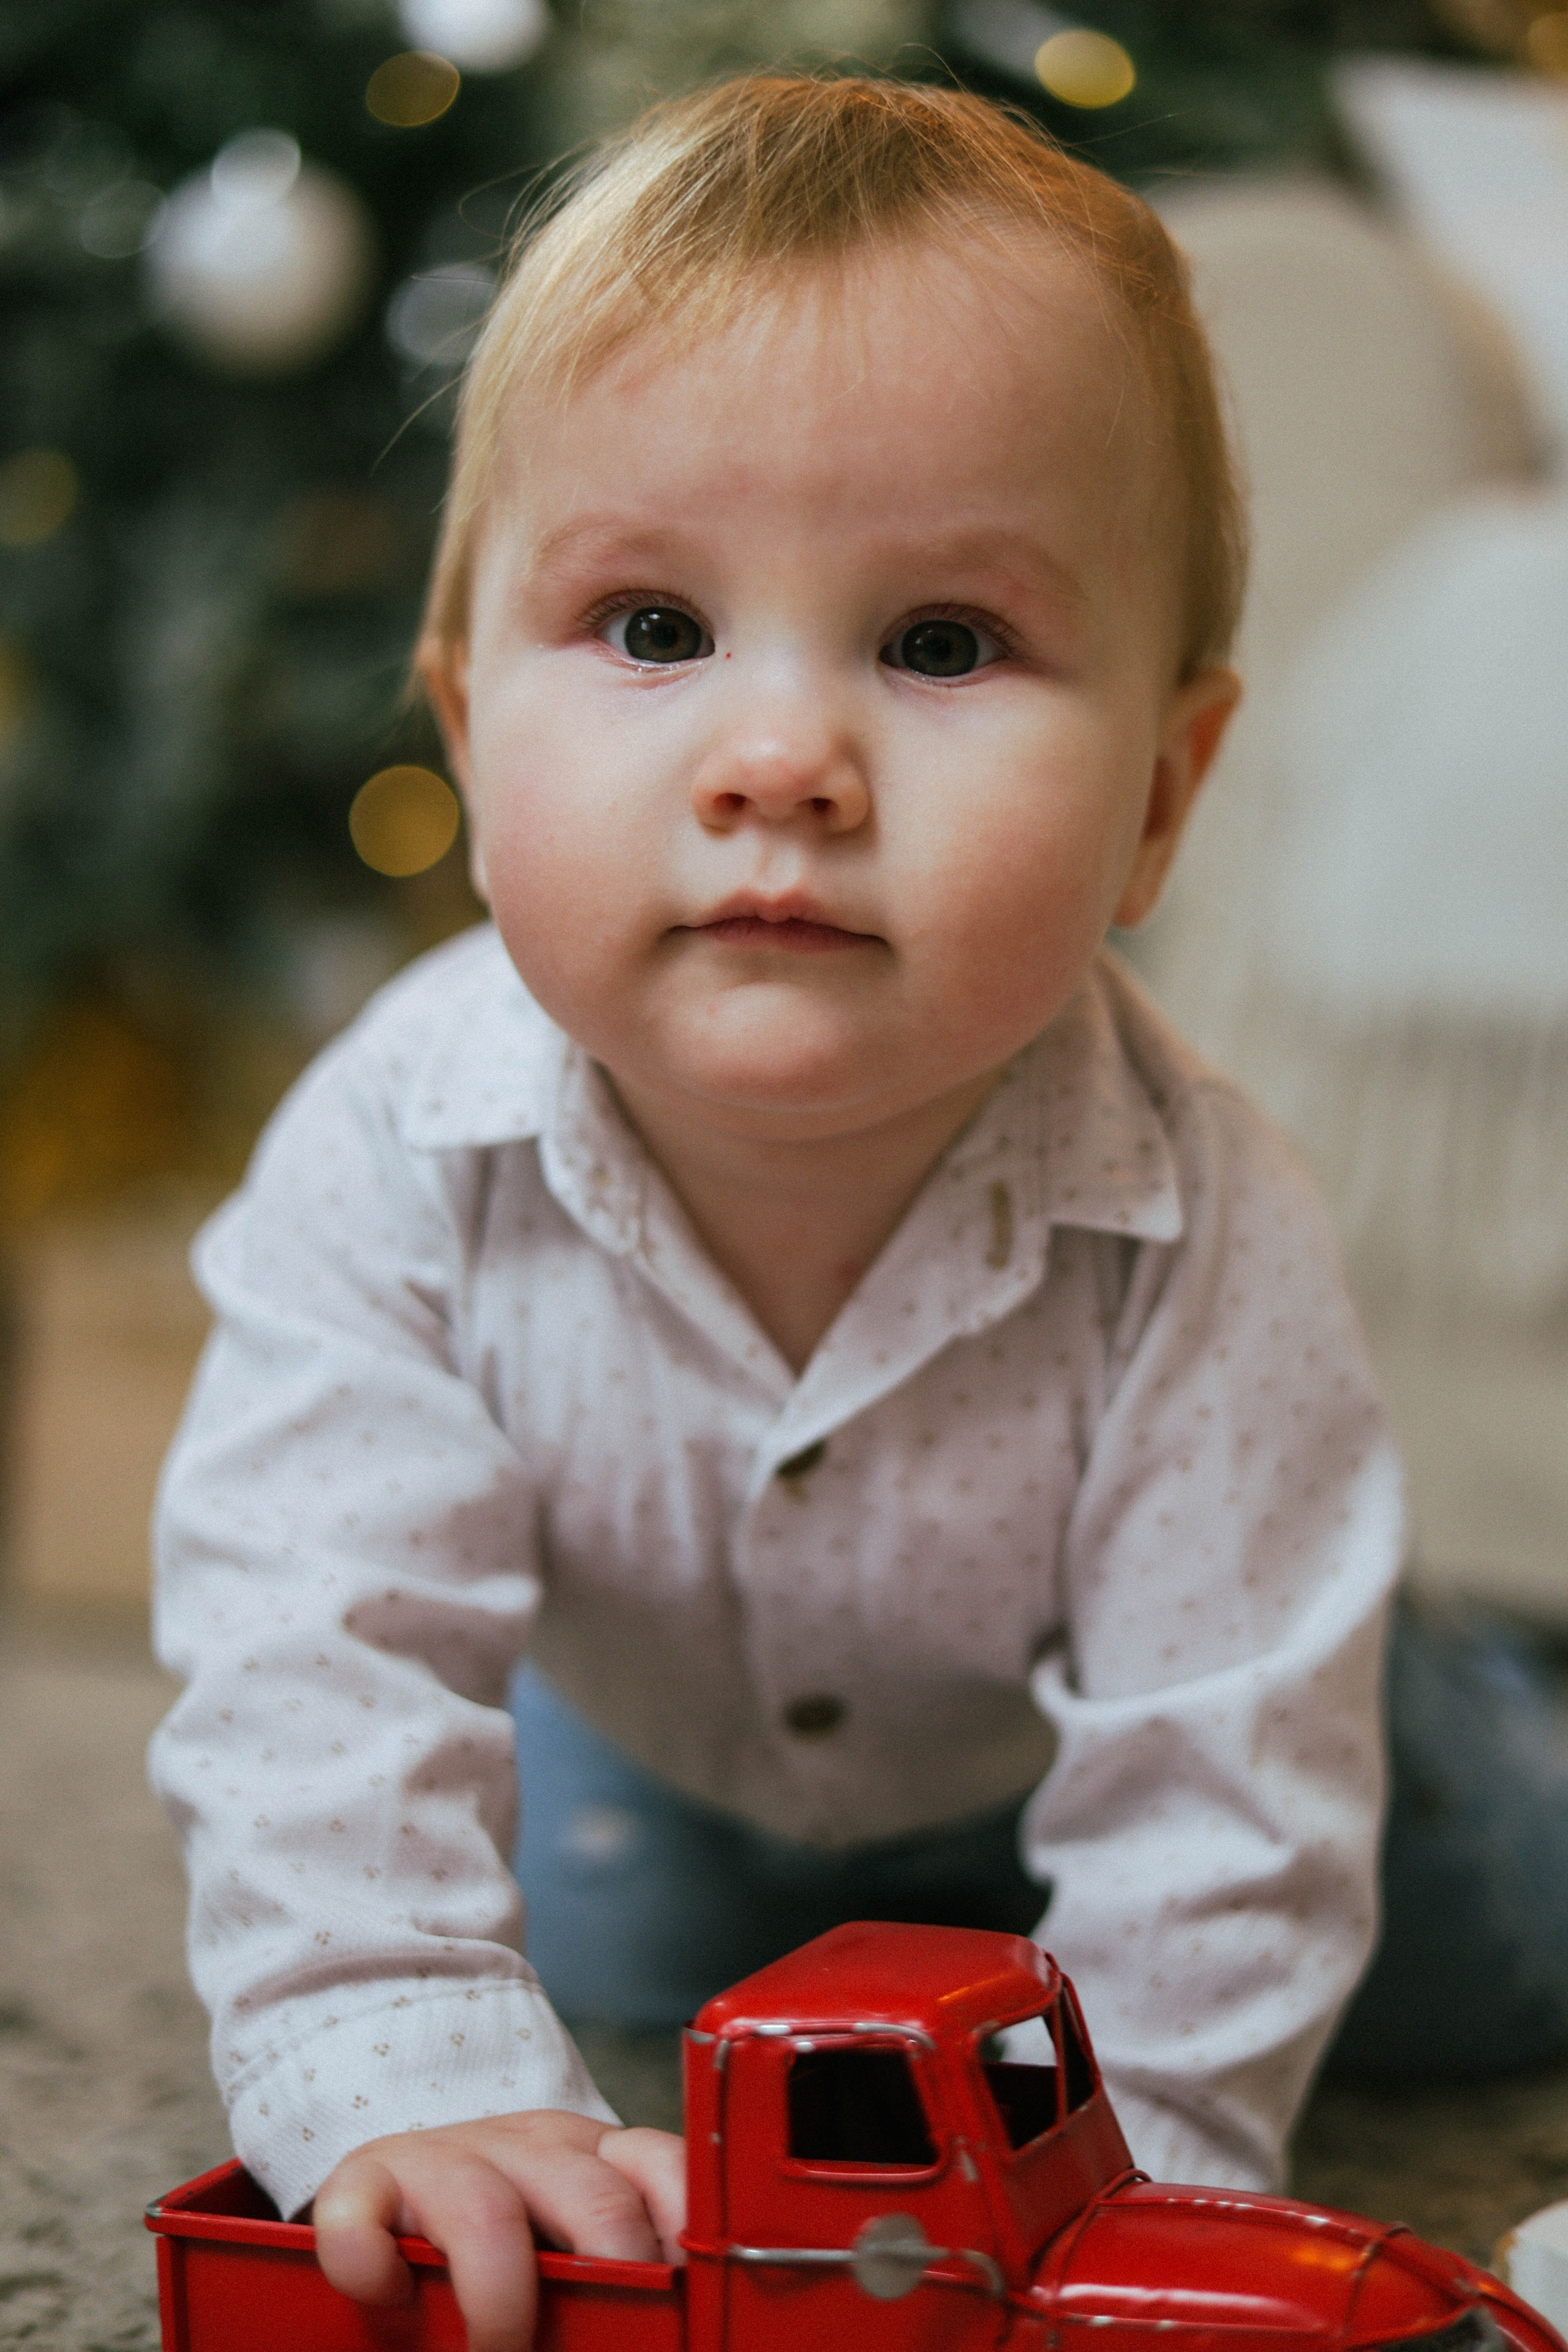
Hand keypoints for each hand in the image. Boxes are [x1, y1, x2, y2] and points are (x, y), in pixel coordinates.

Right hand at [312, 2110, 685, 2351]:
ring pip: (491, 2214)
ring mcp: (448, 2156)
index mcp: (600, 2161)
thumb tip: (668, 2336)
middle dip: (612, 2290)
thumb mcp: (576, 2255)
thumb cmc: (504, 2252)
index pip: (668, 2175)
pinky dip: (370, 2262)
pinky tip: (385, 2298)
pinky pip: (363, 2214)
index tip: (692, 2315)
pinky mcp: (364, 2181)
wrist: (393, 2201)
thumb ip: (622, 2283)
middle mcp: (534, 2147)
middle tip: (610, 2351)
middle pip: (599, 2204)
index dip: (687, 2241)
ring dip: (502, 2309)